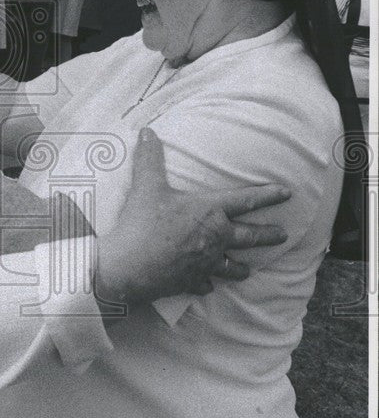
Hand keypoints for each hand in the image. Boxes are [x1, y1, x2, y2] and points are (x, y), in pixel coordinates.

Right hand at [95, 127, 289, 306]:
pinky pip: (205, 284)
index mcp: (209, 212)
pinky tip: (209, 286)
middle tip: (284, 235)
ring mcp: (205, 263)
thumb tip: (146, 131)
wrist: (129, 267)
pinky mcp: (190, 281)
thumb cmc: (142, 224)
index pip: (245, 200)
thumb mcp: (146, 186)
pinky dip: (208, 284)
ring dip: (241, 267)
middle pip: (249, 236)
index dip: (268, 195)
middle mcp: (215, 238)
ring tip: (249, 269)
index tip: (287, 194)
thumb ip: (149, 158)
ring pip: (232, 266)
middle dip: (268, 235)